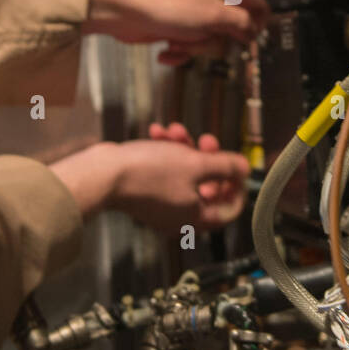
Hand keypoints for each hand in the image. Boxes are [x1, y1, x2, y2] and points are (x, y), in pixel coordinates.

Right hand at [49, 125, 248, 234]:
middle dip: (207, 158)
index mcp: (196, 218)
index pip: (230, 209)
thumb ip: (226, 166)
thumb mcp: (196, 164)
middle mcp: (180, 216)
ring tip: (174, 131)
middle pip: (208, 186)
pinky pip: (165, 171)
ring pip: (185, 173)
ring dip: (183, 148)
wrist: (103, 174)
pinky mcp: (146, 191)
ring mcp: (162, 204)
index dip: (237, 185)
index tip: (234, 165)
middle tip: (204, 140)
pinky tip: (157, 133)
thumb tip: (245, 168)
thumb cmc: (149, 173)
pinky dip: (165, 152)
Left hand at [82, 0, 269, 65]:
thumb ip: (240, 23)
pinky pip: (190, 47)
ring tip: (177, 41)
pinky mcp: (178, 29)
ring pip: (210, 42)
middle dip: (216, 40)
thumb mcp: (213, 16)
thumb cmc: (167, 6)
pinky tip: (165, 50)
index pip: (257, 3)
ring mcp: (194, 14)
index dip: (259, 23)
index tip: (253, 39)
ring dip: (194, 48)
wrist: (125, 11)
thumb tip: (255, 31)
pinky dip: (178, 53)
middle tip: (203, 36)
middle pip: (233, 29)